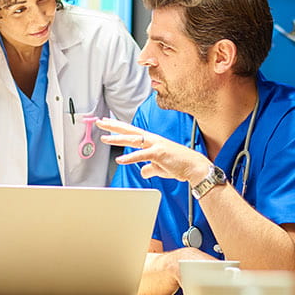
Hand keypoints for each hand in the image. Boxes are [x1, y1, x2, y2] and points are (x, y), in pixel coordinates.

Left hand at [96, 118, 211, 182]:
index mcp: (151, 141)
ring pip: (133, 140)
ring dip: (118, 139)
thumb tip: (142, 172)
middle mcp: (153, 140)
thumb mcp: (159, 167)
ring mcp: (156, 145)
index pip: (131, 132)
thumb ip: (149, 168)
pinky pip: (142, 155)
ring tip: (105, 139)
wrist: (195, 168)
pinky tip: (120, 160)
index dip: (118, 127)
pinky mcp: (160, 154)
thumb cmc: (179, 165)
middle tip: (99, 122)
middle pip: (129, 131)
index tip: (106, 122)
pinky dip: (131, 157)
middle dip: (113, 126)